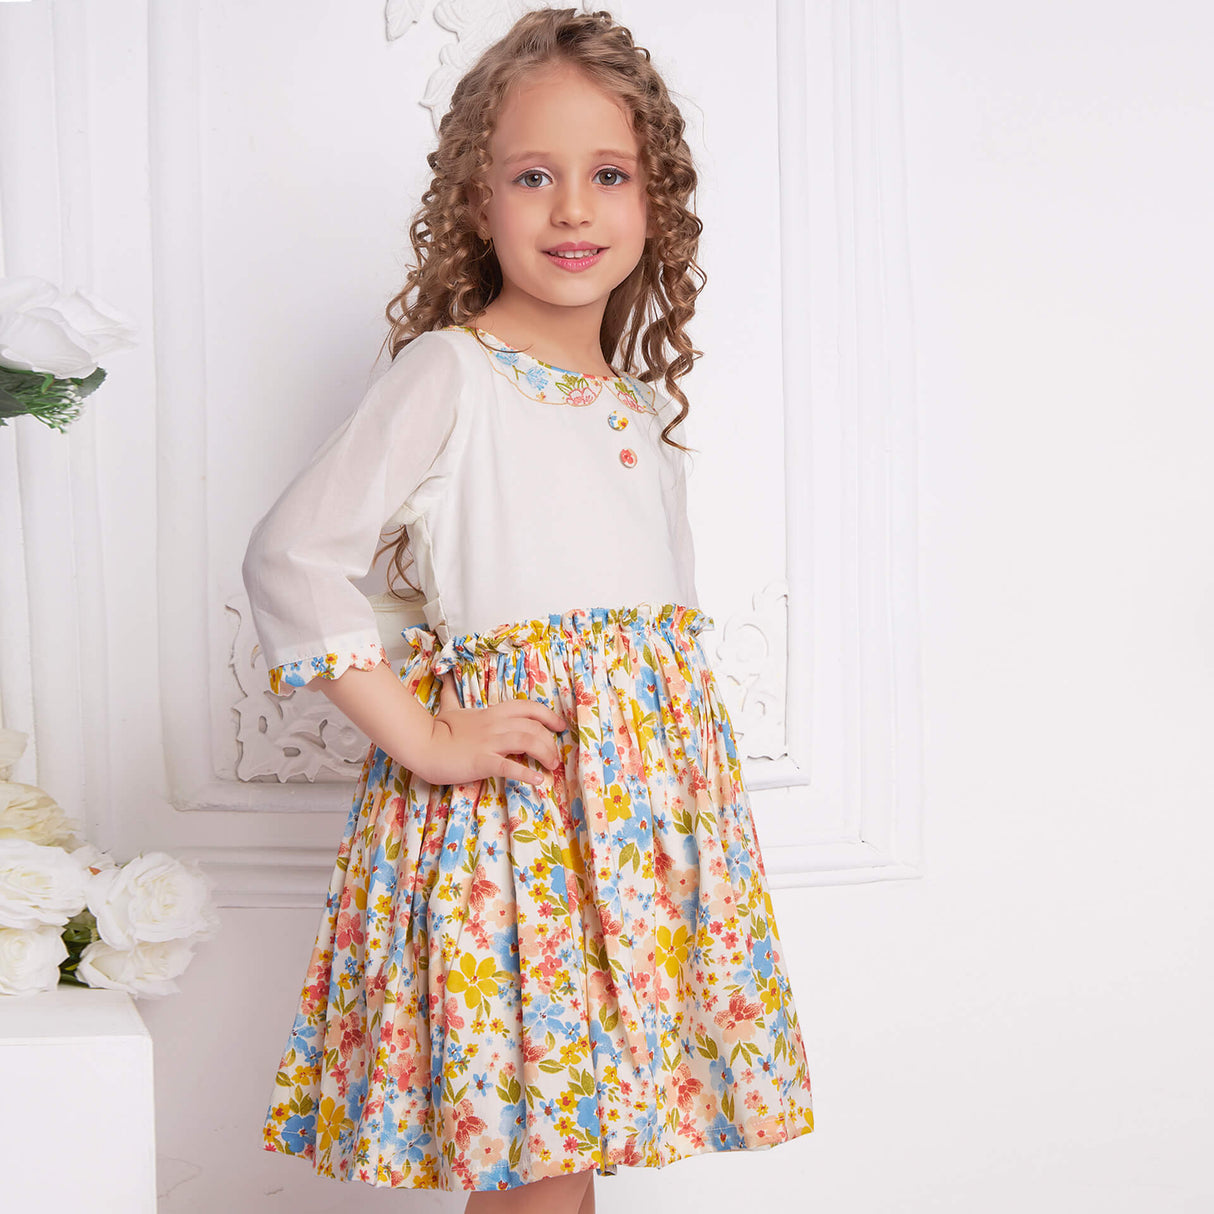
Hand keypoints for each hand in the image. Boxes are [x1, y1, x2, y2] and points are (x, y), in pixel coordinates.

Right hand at [419, 670, 568, 787]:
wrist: (422, 746)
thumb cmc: (438, 729)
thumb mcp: (449, 708)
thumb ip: (452, 695)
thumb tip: (444, 678)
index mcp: (492, 712)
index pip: (528, 708)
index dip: (548, 716)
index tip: (560, 726)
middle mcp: (495, 725)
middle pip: (533, 727)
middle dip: (550, 742)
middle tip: (555, 758)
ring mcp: (489, 742)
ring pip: (527, 742)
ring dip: (545, 755)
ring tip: (551, 768)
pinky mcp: (482, 761)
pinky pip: (509, 766)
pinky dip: (527, 774)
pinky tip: (538, 781)